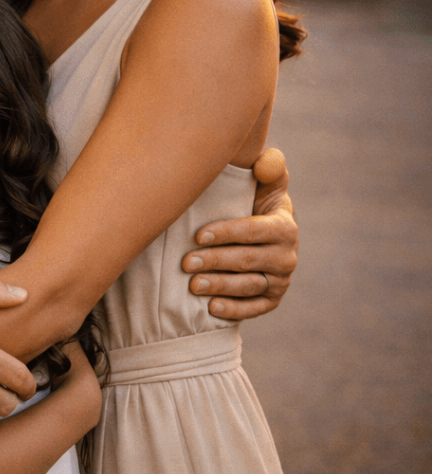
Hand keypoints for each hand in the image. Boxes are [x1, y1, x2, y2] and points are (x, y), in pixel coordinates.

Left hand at [182, 148, 297, 319]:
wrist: (259, 234)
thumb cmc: (253, 202)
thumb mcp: (265, 183)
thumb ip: (270, 167)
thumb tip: (265, 162)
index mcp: (284, 227)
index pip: (254, 231)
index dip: (226, 233)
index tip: (198, 235)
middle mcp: (286, 256)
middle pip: (247, 260)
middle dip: (215, 261)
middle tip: (186, 262)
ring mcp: (279, 281)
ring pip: (248, 286)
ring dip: (220, 286)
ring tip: (193, 285)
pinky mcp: (271, 300)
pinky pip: (254, 308)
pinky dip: (234, 310)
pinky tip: (211, 308)